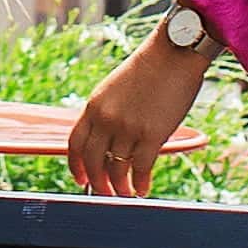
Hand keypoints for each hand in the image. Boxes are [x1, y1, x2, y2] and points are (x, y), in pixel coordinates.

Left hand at [66, 23, 225, 194]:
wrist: (173, 52)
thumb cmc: (149, 69)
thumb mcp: (115, 88)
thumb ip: (107, 113)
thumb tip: (107, 142)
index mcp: (94, 106)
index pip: (74, 144)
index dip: (76, 166)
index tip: (81, 180)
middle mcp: (106, 119)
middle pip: (93, 162)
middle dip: (98, 183)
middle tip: (106, 194)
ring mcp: (128, 128)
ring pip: (117, 169)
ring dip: (120, 187)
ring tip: (127, 194)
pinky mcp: (152, 134)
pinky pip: (141, 168)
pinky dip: (141, 183)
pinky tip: (143, 189)